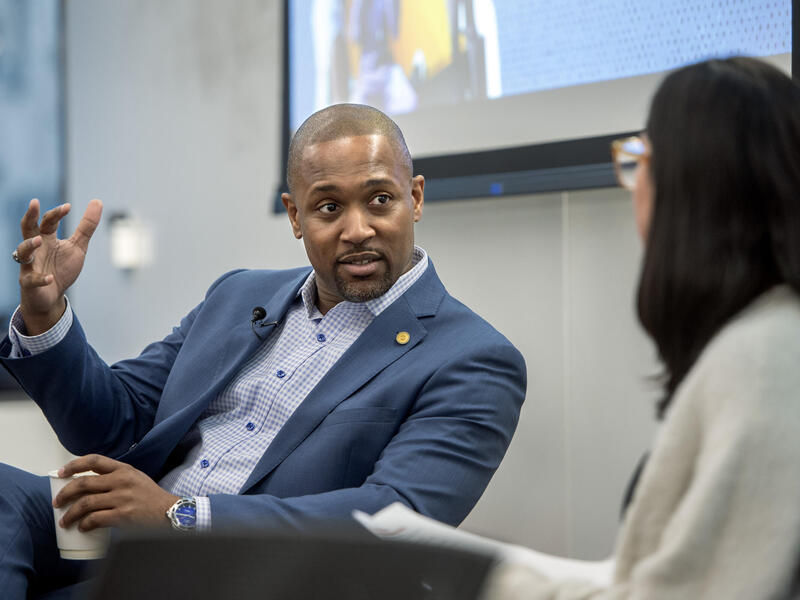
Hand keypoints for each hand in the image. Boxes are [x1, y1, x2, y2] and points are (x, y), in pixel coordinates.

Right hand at [15, 198, 102, 334]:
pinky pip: (31, 279)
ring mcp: (30, 265)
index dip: (57, 213)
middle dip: (30, 216)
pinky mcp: (29, 283)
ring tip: (39, 241)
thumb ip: (86, 226)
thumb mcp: (78, 246)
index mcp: (47, 238)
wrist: (52, 296)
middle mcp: (35, 249)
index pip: (48, 221)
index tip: (68, 207)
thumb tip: (97, 201)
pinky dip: (40, 278)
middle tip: (34, 203)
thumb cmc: (62, 268)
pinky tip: (50, 277)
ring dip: (29, 245)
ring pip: (23, 252)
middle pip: (27, 229)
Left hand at [53, 454, 178, 531]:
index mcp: (124, 469)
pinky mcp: (123, 515)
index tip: (61, 473)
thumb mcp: (135, 479)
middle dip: (65, 494)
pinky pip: (95, 519)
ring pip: (86, 503)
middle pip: (84, 484)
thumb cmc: (151, 497)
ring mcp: (122, 498)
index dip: (73, 465)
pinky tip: (82, 527)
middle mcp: (122, 480)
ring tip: (65, 520)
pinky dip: (85, 524)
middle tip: (57, 502)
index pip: (94, 460)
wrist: (170, 512)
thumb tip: (88, 486)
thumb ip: (115, 478)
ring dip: (71, 514)